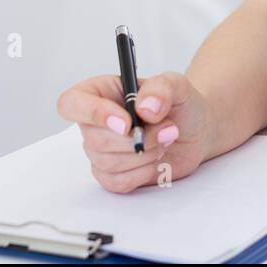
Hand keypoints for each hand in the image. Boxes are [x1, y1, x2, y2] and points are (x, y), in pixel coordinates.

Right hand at [56, 71, 213, 192]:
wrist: (196, 132)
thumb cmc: (180, 105)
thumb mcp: (177, 85)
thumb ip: (162, 88)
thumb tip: (144, 107)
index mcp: (101, 92)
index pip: (71, 103)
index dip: (92, 114)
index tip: (125, 122)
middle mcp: (95, 121)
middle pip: (93, 139)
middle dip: (136, 139)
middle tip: (166, 128)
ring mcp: (102, 150)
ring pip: (106, 163)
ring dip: (144, 154)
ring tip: (164, 139)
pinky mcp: (113, 174)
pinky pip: (116, 182)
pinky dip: (142, 173)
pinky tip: (155, 159)